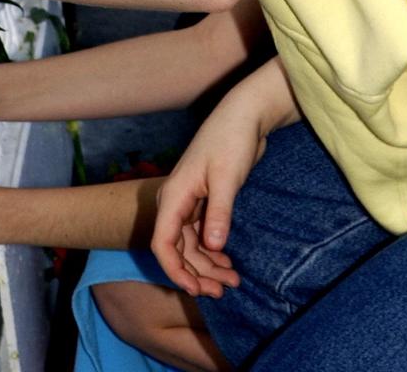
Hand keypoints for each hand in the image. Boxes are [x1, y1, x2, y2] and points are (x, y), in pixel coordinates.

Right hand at [151, 101, 264, 297]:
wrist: (243, 116)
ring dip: (207, 266)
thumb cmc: (231, 140)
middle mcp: (176, 201)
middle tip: (223, 291)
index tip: (196, 290)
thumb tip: (213, 247)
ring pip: (190, 244)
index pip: (162, 242)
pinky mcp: (203, 201)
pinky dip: (213, 252)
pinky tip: (228, 264)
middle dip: (197, 273)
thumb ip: (220, 212)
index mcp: (174, 195)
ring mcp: (189, 201)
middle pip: (177, 248)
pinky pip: (201, 235)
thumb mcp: (228, 177)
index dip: (175, 270)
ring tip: (232, 282)